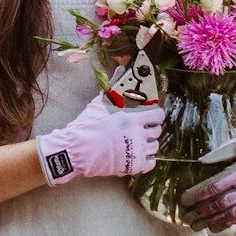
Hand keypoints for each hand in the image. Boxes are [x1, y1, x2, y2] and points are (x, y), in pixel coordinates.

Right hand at [35, 96, 163, 186]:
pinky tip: (138, 155)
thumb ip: (114, 88)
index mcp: (133, 118)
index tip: (149, 116)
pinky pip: (150, 164)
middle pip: (157, 131)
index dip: (155, 115)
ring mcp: (137, 151)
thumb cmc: (87, 126)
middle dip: (151, 129)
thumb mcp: (100, 103)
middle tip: (141, 129)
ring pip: (155, 146)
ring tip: (138, 142)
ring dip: (148, 143)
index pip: (158, 115)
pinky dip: (147, 160)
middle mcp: (138, 134)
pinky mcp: (133, 166)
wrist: (77, 150)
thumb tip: (121, 69)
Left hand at [180, 129, 235, 231]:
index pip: (212, 187)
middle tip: (185, 217)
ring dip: (208, 222)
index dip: (195, 195)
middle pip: (218, 205)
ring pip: (228, 215)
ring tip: (194, 226)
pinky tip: (212, 227)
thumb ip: (221, 152)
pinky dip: (224, 224)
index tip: (183, 200)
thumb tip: (200, 162)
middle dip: (199, 212)